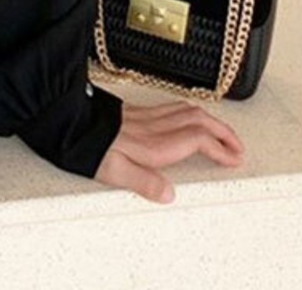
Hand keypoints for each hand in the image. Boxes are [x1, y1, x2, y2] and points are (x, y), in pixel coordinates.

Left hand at [94, 98, 245, 202]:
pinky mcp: (133, 111)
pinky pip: (171, 107)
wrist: (64, 118)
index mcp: (151, 144)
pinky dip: (190, 113)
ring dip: (209, 120)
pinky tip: (186, 119)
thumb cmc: (84, 145)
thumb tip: (169, 194)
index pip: (196, 139)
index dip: (220, 148)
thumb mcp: (111, 172)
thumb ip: (142, 182)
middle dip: (223, 131)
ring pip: (185, 110)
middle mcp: (151, 127)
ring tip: (221, 133)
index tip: (234, 158)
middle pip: (197, 119)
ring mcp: (143, 116)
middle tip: (238, 146)